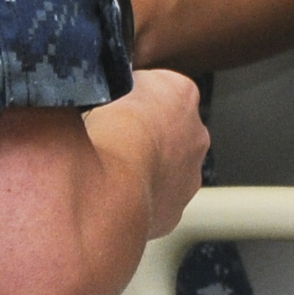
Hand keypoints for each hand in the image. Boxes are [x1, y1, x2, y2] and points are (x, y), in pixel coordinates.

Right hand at [90, 67, 209, 240]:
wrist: (112, 183)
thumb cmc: (106, 132)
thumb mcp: (100, 84)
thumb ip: (107, 83)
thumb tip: (97, 87)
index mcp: (181, 92)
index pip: (155, 87)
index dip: (128, 96)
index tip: (109, 106)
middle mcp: (196, 133)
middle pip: (167, 129)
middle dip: (144, 134)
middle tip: (110, 140)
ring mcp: (189, 176)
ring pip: (165, 167)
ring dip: (144, 167)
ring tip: (109, 171)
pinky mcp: (175, 211)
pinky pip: (156, 200)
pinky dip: (140, 199)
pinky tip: (115, 195)